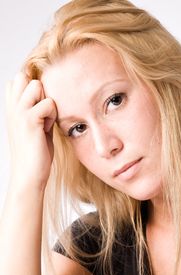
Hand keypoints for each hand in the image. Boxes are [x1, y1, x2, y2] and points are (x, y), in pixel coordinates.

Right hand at [5, 72, 56, 190]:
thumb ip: (38, 110)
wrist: (29, 175)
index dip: (34, 90)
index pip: (19, 79)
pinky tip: (47, 129)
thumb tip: (50, 96)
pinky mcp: (29, 121)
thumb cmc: (35, 153)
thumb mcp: (35, 126)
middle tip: (43, 112)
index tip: (39, 109)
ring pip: (36, 84)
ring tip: (45, 120)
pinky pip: (48, 103)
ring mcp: (18, 113)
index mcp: (11, 108)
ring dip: (46, 100)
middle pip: (25, 77)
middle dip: (40, 90)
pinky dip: (52, 115)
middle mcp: (11, 107)